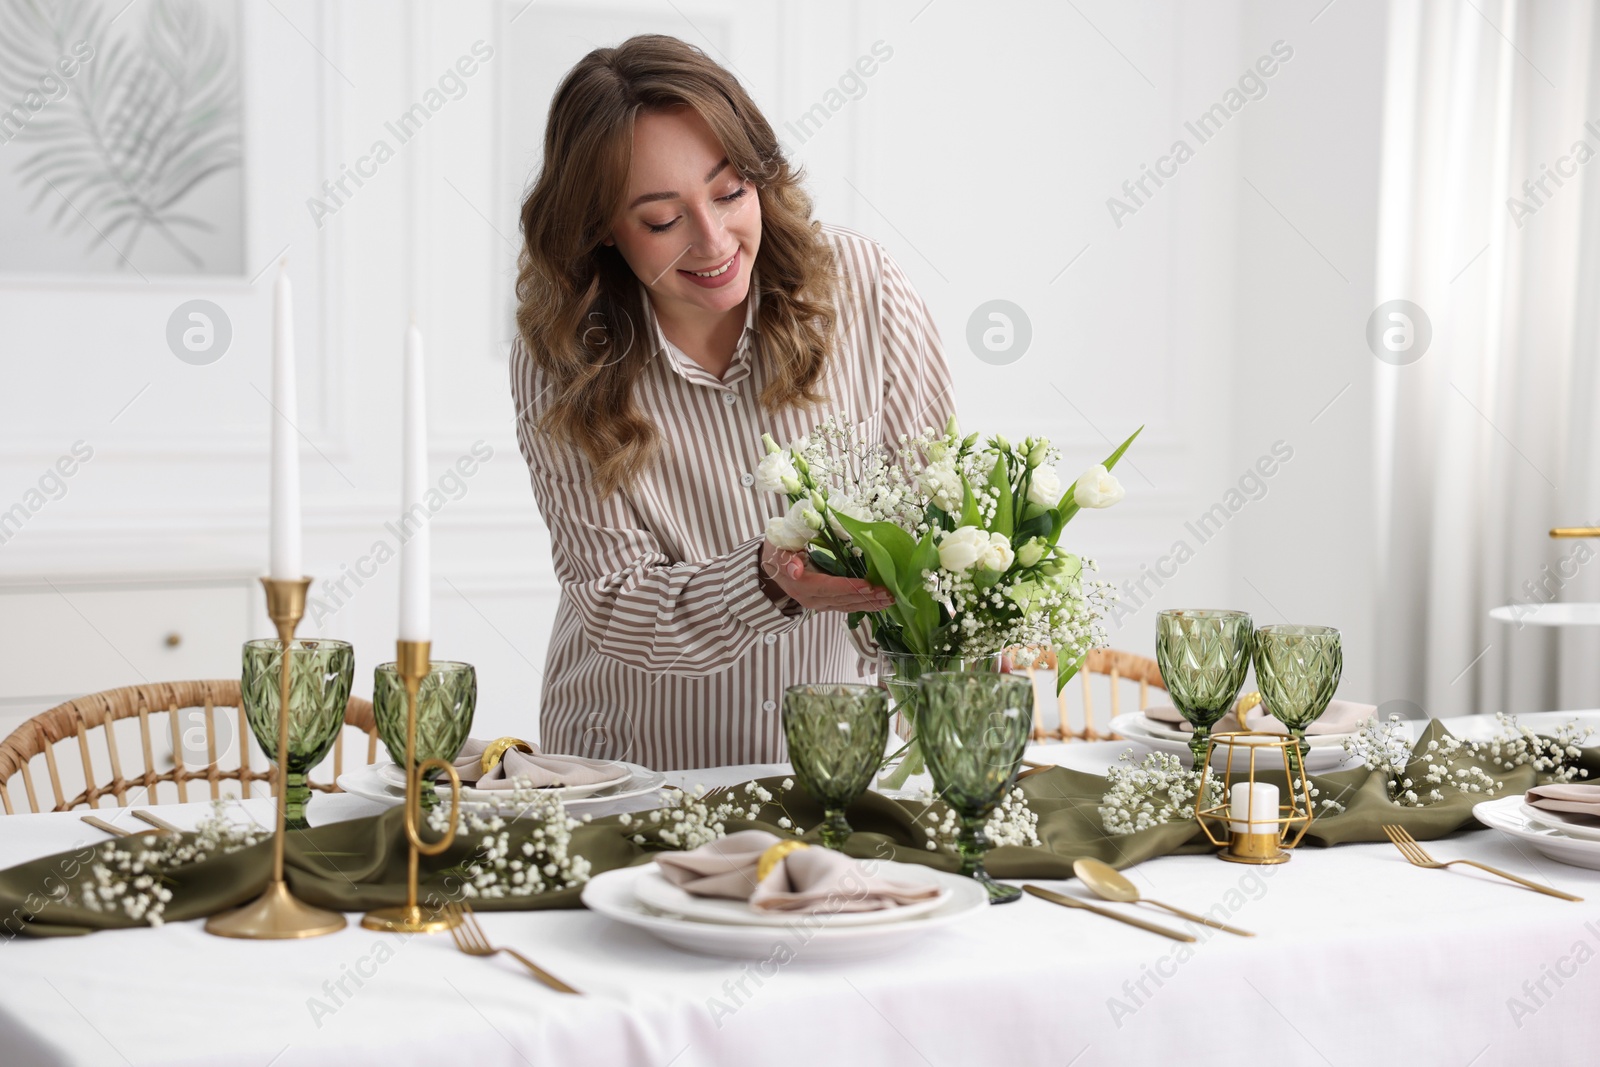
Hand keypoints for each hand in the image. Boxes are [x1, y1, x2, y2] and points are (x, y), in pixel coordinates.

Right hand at [759, 539, 896, 613]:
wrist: (770, 566)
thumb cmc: (777, 551)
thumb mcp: (777, 550)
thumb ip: (786, 560)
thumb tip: (796, 570)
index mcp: (801, 585)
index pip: (828, 588)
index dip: (848, 587)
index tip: (869, 585)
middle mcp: (811, 599)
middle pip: (842, 600)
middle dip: (866, 597)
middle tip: (889, 593)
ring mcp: (819, 604)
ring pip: (847, 606)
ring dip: (870, 604)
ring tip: (890, 600)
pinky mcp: (826, 603)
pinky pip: (847, 606)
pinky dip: (864, 604)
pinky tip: (880, 603)